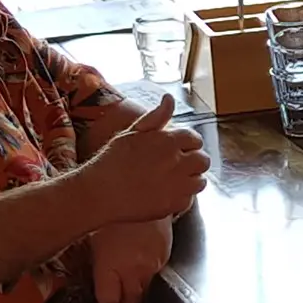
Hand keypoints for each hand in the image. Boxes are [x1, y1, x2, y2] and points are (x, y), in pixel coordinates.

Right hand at [76, 99, 210, 224]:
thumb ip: (156, 117)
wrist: (99, 192)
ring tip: (173, 180)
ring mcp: (177, 185)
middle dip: (194, 161)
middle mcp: (177, 161)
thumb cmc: (112, 160)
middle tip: (177, 166)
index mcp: (168, 141)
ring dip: (191, 179)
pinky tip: (165, 194)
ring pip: (200, 181)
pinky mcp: (174, 204)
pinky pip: (189, 200)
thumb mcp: (132, 132)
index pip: (195, 139)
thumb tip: (169, 98)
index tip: (178, 150)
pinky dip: (181, 197)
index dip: (188, 144)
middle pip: (203, 160)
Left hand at [88, 219, 170, 302]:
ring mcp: (152, 266)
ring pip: (146, 296)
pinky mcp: (165, 259)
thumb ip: (96, 267)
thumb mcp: (93, 239)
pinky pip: (156, 280)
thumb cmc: (110, 214)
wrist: (144, 190)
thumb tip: (96, 288)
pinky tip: (147, 292)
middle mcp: (133, 271)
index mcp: (110, 267)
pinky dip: (150, 289)